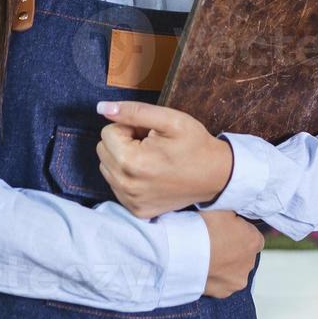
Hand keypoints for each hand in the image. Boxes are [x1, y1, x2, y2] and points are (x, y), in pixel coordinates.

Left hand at [95, 100, 233, 218]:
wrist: (216, 176)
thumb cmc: (194, 144)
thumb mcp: (170, 119)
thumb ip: (134, 111)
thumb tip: (101, 108)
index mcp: (131, 162)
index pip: (108, 132)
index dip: (129, 127)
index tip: (150, 133)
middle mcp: (126, 186)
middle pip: (103, 150)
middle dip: (123, 142)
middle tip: (150, 144)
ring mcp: (131, 201)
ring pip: (107, 168)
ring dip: (123, 159)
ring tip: (151, 158)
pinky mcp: (136, 210)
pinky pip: (117, 186)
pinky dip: (128, 177)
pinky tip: (150, 174)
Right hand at [200, 210, 262, 298]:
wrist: (183, 253)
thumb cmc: (204, 227)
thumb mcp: (222, 208)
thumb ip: (234, 213)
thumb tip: (235, 213)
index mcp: (254, 241)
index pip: (252, 235)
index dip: (238, 232)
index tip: (223, 230)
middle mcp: (251, 263)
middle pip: (244, 254)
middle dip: (232, 250)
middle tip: (213, 243)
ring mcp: (237, 280)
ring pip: (233, 271)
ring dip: (224, 265)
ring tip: (206, 257)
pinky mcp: (224, 293)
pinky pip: (221, 283)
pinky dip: (214, 277)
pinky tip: (203, 268)